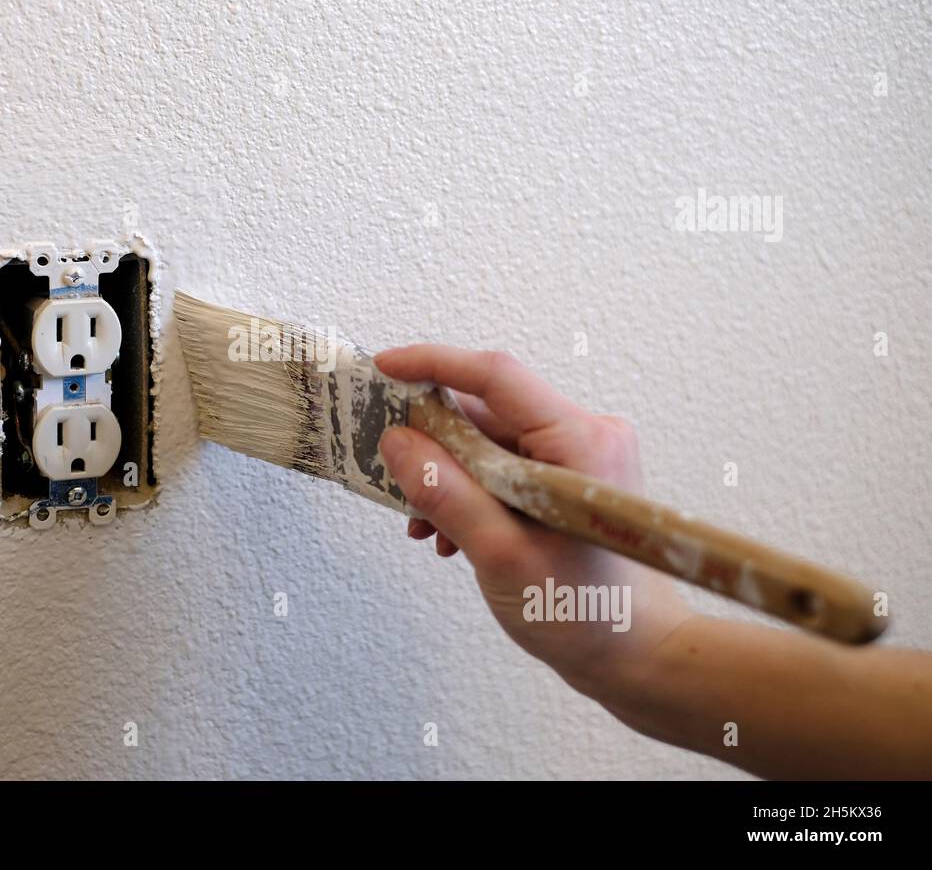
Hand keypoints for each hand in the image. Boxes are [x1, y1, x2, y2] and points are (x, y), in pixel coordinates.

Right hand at [375, 346, 690, 695]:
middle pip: (486, 410)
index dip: (434, 365)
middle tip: (390, 472)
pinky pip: (501, 463)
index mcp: (580, 441)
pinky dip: (468, 490)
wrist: (632, 653)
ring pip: (487, 440)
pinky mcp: (566, 476)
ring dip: (446, 477)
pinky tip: (449, 532)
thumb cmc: (586, 612)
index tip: (384, 368)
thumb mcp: (501, 555)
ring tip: (426, 525)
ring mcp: (577, 454)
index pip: (496, 377)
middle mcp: (584, 434)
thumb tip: (397, 445)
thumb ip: (446, 495)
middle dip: (432, 444)